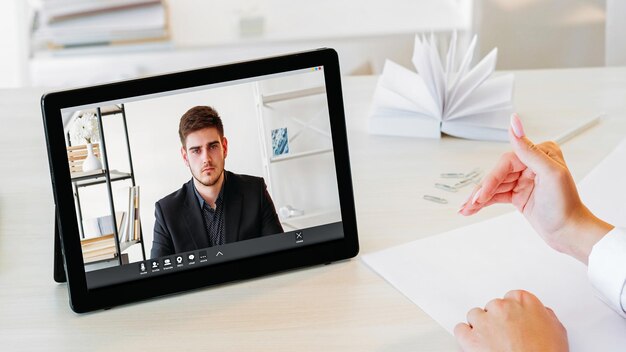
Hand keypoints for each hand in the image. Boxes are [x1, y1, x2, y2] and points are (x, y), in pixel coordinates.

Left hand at [454, 290, 568, 351]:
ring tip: (491, 340)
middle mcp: (502, 307)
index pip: (511, 298)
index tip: (512, 319)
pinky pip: (460, 329)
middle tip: (505, 334)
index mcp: (523, 300)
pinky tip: (474, 342)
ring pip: (475, 315)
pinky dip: (465, 336)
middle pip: (492, 306)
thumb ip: (543, 315)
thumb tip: (540, 315)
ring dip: (481, 326)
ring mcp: (484, 321)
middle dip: (497, 319)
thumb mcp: (556, 331)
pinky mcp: (471, 337)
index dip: (512, 312)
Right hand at [458, 113, 612, 263]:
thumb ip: (529, 149)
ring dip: (479, 198)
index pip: (507, 162)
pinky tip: (472, 208)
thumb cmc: (566, 205)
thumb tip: (514, 123)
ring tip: (466, 208)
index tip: (481, 193)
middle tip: (470, 203)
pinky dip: (484, 202)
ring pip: (494, 186)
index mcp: (540, 154)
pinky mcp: (518, 194)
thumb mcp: (550, 174)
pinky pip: (496, 195)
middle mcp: (530, 164)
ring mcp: (523, 180)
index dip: (492, 179)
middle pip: (497, 174)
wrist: (570, 233)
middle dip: (482, 191)